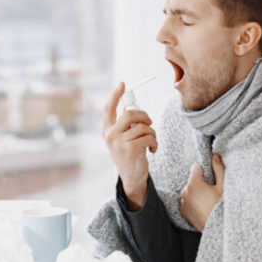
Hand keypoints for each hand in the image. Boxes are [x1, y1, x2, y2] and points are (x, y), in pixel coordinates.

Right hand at [102, 82, 157, 210]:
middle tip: (149, 122)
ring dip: (152, 133)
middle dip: (144, 116)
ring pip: (143, 126)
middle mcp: (110, 135)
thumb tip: (134, 109)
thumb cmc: (129, 154)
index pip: (108, 108)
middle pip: (130, 114)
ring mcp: (119, 142)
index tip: (123, 84)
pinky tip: (152, 150)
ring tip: (151, 141)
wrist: (131, 177)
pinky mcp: (131, 149)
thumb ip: (125, 125)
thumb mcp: (122, 138)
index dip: (115, 94)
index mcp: (106, 130)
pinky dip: (154, 142)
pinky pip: (149, 137)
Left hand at [180, 154, 224, 231]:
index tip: (211, 179)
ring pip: (189, 191)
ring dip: (196, 192)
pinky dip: (193, 202)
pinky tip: (203, 207)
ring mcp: (183, 202)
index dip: (204, 171)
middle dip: (200, 183)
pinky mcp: (183, 211)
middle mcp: (185, 192)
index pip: (195, 167)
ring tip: (207, 201)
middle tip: (211, 192)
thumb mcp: (223, 187)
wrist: (217, 228)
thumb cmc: (221, 207)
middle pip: (192, 180)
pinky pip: (187, 201)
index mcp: (194, 183)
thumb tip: (215, 156)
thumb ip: (218, 169)